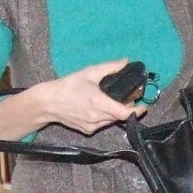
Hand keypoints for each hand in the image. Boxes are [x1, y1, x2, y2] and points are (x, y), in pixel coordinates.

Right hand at [29, 59, 146, 135]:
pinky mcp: (87, 131)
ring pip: (111, 121)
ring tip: (113, 101)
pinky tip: (98, 108)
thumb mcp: (89, 72)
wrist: (48, 103)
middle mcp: (97, 117)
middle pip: (120, 116)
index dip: (137, 111)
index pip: (125, 113)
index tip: (144, 105)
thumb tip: (125, 62)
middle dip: (126, 108)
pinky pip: (102, 124)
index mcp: (99, 103)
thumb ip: (110, 67)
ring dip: (115, 113)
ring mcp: (92, 126)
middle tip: (129, 98)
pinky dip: (105, 117)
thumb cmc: (68, 86)